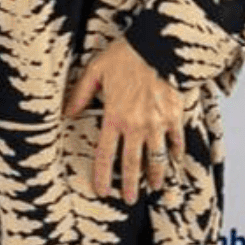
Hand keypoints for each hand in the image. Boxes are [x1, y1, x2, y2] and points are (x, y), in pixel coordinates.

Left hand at [64, 38, 185, 204]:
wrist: (158, 45)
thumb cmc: (126, 55)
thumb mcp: (95, 70)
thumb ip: (80, 94)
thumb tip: (67, 114)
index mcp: (114, 117)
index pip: (105, 155)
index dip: (102, 176)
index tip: (102, 191)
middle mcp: (136, 126)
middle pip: (131, 163)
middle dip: (130, 185)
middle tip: (128, 199)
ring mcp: (158, 123)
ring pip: (156, 158)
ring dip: (155, 175)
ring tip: (155, 187)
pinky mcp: (175, 116)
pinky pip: (176, 140)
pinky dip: (176, 152)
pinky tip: (174, 161)